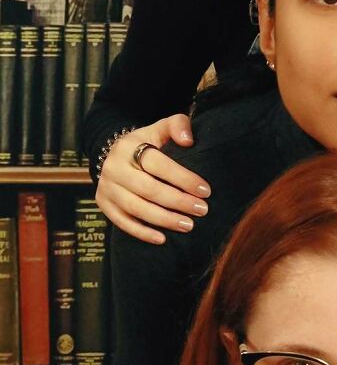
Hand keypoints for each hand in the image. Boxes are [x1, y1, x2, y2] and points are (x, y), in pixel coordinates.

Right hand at [95, 114, 210, 243]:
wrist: (114, 154)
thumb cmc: (146, 143)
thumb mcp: (160, 128)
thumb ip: (177, 125)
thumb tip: (188, 140)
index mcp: (129, 147)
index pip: (158, 163)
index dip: (183, 178)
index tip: (205, 190)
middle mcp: (114, 167)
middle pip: (148, 188)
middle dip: (178, 201)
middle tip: (202, 210)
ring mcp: (107, 187)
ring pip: (136, 207)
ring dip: (164, 219)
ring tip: (188, 225)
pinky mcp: (103, 204)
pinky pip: (122, 222)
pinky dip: (142, 232)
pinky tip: (162, 239)